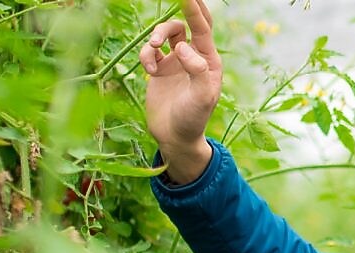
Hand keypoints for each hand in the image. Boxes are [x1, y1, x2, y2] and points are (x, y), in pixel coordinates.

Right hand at [139, 0, 221, 182]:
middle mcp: (193, 57)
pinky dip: (146, 55)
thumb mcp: (202, 97)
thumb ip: (196, 70)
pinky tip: (149, 70)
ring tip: (152, 50)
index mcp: (208, 60)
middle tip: (171, 5)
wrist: (175, 137)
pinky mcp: (159, 70)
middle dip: (175, 15)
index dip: (194, 9)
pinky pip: (149, 52)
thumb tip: (183, 47)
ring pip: (164, 35)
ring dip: (156, 36)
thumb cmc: (193, 119)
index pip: (202, 27)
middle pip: (184, 24)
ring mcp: (175, 62)